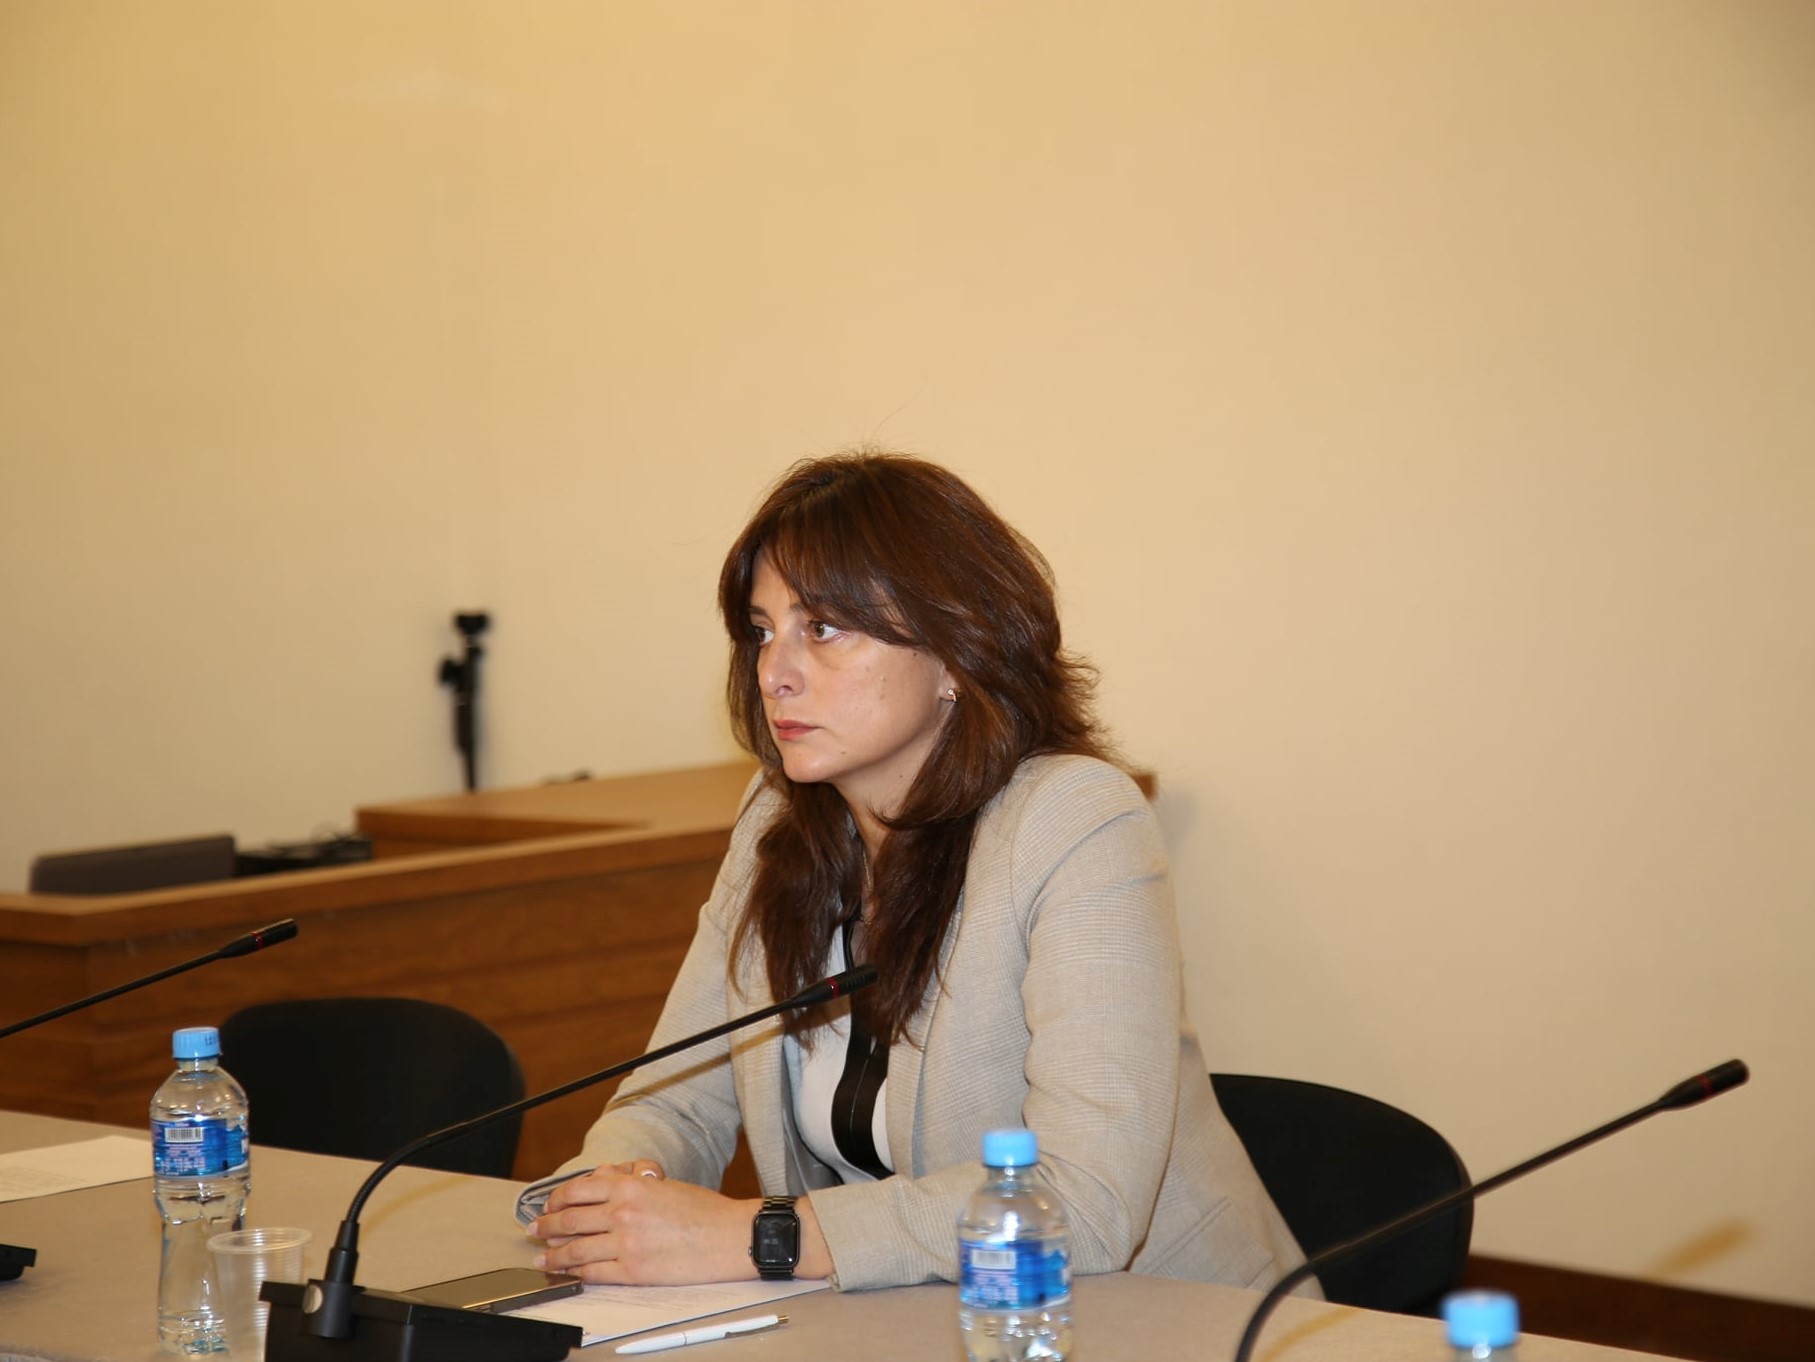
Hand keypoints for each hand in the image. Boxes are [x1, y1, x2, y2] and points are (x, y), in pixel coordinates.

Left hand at [530, 1166, 757, 1285]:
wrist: (729, 1237)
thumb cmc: (704, 1210)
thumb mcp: (663, 1185)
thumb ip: (630, 1181)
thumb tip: (601, 1179)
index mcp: (631, 1186)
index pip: (579, 1189)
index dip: (557, 1199)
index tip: (548, 1205)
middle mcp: (623, 1213)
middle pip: (570, 1219)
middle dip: (547, 1226)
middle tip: (535, 1230)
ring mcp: (625, 1244)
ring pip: (575, 1249)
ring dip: (553, 1254)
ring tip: (542, 1256)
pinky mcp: (632, 1271)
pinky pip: (593, 1273)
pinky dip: (574, 1273)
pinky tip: (566, 1272)